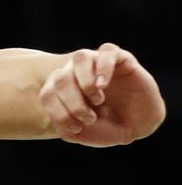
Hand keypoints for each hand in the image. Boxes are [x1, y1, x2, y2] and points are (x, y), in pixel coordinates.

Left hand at [40, 43, 165, 146]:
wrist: (138, 126)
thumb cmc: (106, 127)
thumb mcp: (81, 133)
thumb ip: (63, 124)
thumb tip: (59, 111)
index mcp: (62, 89)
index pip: (47, 94)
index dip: (58, 113)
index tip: (76, 127)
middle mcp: (76, 72)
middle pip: (60, 77)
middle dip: (73, 103)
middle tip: (90, 118)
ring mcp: (98, 63)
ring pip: (80, 57)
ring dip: (85, 83)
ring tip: (97, 100)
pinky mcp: (122, 59)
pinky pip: (107, 51)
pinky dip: (102, 68)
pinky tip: (103, 86)